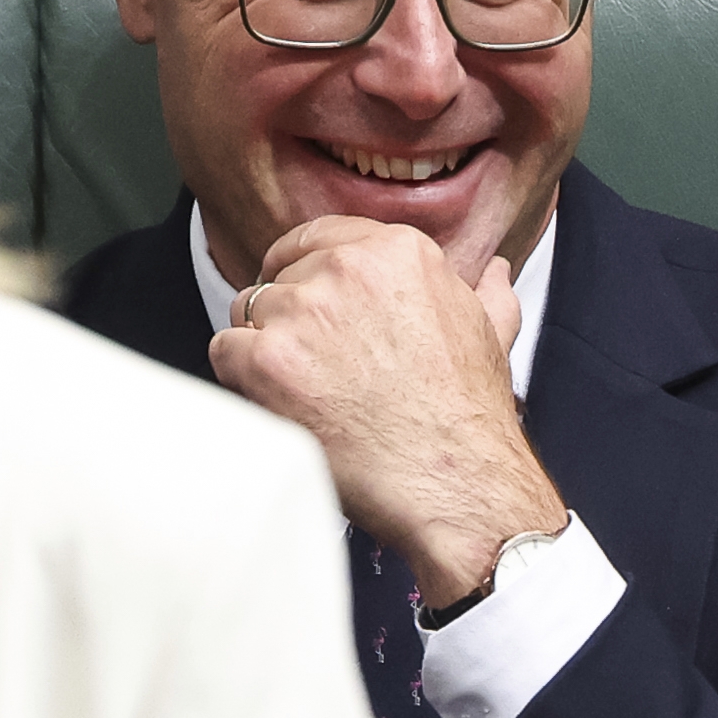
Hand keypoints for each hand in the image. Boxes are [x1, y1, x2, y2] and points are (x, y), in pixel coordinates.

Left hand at [208, 215, 565, 607]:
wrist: (452, 479)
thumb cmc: (466, 414)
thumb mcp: (491, 333)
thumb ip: (485, 293)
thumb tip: (493, 270)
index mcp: (396, 251)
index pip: (317, 238)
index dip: (301, 269)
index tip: (301, 298)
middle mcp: (347, 269)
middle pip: (279, 279)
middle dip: (288, 319)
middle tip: (318, 368)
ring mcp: (303, 312)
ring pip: (246, 312)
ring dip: (264, 349)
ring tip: (308, 391)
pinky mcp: (267, 359)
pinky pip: (223, 351)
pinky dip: (240, 378)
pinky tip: (280, 403)